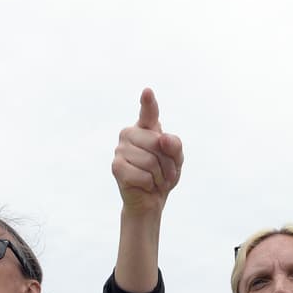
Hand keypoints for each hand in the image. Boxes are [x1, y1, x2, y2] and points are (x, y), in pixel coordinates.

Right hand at [111, 88, 183, 215]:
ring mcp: (120, 149)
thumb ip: (175, 145)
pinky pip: (142, 175)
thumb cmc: (163, 176)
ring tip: (155, 180)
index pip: (148, 112)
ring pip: (150, 161)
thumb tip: (161, 138)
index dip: (148, 102)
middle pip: (156, 142)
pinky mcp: (116, 167)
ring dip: (159, 176)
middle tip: (165, 173)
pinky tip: (145, 185)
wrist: (150, 200)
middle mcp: (130, 134)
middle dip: (167, 162)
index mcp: (145, 128)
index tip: (147, 92)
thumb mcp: (177, 160)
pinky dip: (150, 184)